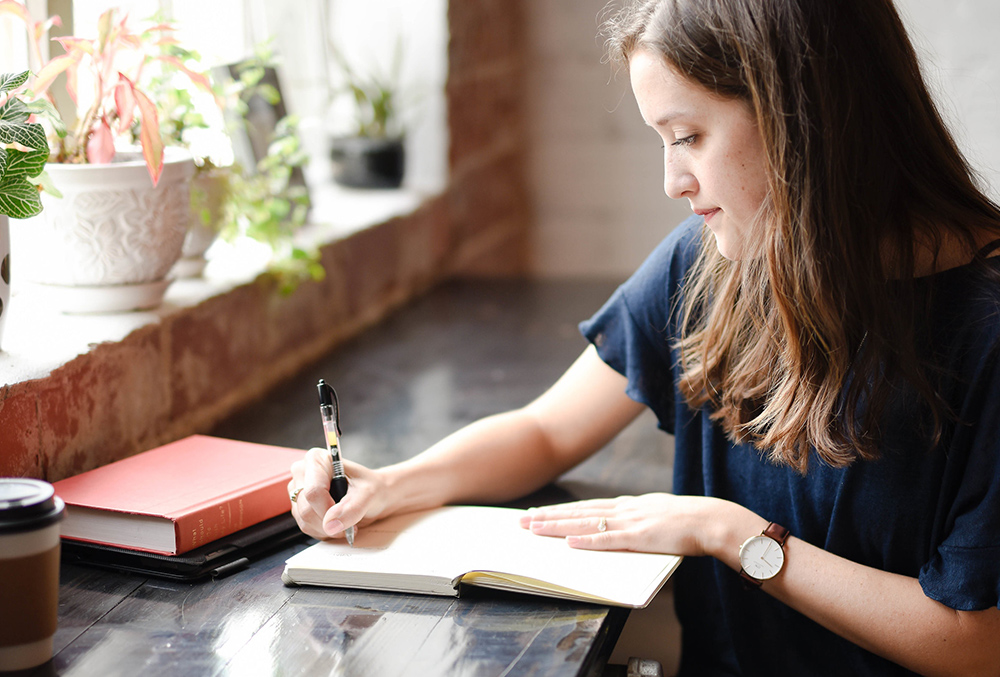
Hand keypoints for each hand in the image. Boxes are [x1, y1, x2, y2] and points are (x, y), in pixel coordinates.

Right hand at [288, 447, 387, 540]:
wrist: (375, 495)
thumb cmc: (372, 488)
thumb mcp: (369, 494)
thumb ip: (352, 508)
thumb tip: (330, 524)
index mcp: (317, 459)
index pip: (313, 491)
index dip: (328, 509)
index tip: (345, 516)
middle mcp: (303, 472)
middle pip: (306, 508)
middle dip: (329, 522)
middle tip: (350, 521)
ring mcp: (298, 490)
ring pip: (304, 520)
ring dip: (327, 528)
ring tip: (345, 520)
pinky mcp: (299, 506)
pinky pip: (306, 527)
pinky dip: (323, 531)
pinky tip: (336, 523)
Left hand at [519, 493, 739, 556]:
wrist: (711, 520)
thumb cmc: (689, 522)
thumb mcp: (657, 515)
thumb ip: (638, 520)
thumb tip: (622, 527)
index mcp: (628, 505)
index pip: (586, 506)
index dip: (561, 510)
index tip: (538, 513)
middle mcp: (624, 509)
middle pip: (578, 511)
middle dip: (548, 516)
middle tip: (522, 520)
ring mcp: (630, 522)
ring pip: (586, 523)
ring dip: (558, 526)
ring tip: (534, 528)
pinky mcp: (640, 537)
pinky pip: (608, 540)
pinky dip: (587, 540)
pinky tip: (568, 541)